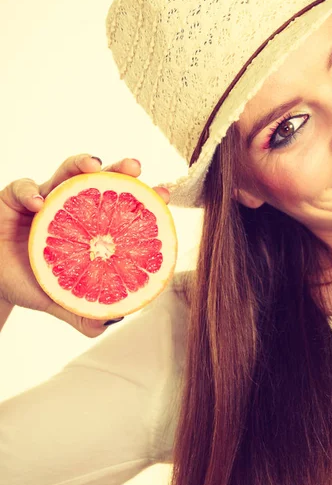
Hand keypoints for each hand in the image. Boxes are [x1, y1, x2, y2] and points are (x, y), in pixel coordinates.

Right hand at [0, 154, 169, 337]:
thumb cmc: (32, 282)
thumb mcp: (60, 297)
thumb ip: (83, 309)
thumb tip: (111, 321)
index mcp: (89, 227)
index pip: (121, 206)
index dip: (143, 198)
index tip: (165, 194)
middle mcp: (71, 206)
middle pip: (100, 179)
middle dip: (120, 169)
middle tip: (135, 167)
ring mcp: (45, 198)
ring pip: (66, 172)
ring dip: (80, 163)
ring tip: (93, 166)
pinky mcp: (14, 198)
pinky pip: (22, 188)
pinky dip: (30, 193)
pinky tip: (38, 204)